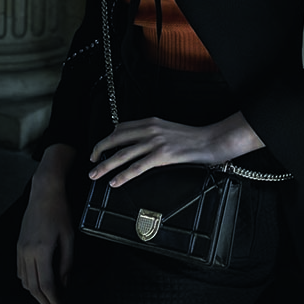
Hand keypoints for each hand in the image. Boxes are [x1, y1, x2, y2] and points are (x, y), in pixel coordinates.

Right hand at [17, 145, 74, 303]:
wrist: (43, 192)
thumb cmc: (59, 212)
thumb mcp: (69, 237)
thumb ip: (67, 263)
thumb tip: (65, 284)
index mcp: (41, 251)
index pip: (47, 286)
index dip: (55, 301)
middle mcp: (27, 253)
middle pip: (34, 288)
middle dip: (45, 303)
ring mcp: (20, 250)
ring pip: (25, 282)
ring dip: (36, 295)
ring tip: (50, 300)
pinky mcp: (18, 246)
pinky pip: (21, 272)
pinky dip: (29, 283)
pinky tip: (39, 284)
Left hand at [89, 112, 264, 187]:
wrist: (213, 140)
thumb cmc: (194, 138)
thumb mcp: (170, 131)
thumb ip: (154, 135)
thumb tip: (141, 147)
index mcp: (152, 122)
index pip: (122, 127)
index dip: (108, 138)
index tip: (100, 148)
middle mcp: (150, 129)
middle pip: (117, 139)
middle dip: (100, 151)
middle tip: (91, 162)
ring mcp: (156, 142)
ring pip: (123, 154)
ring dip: (105, 165)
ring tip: (95, 174)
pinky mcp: (162, 155)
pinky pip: (137, 167)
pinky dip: (123, 175)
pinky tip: (115, 182)